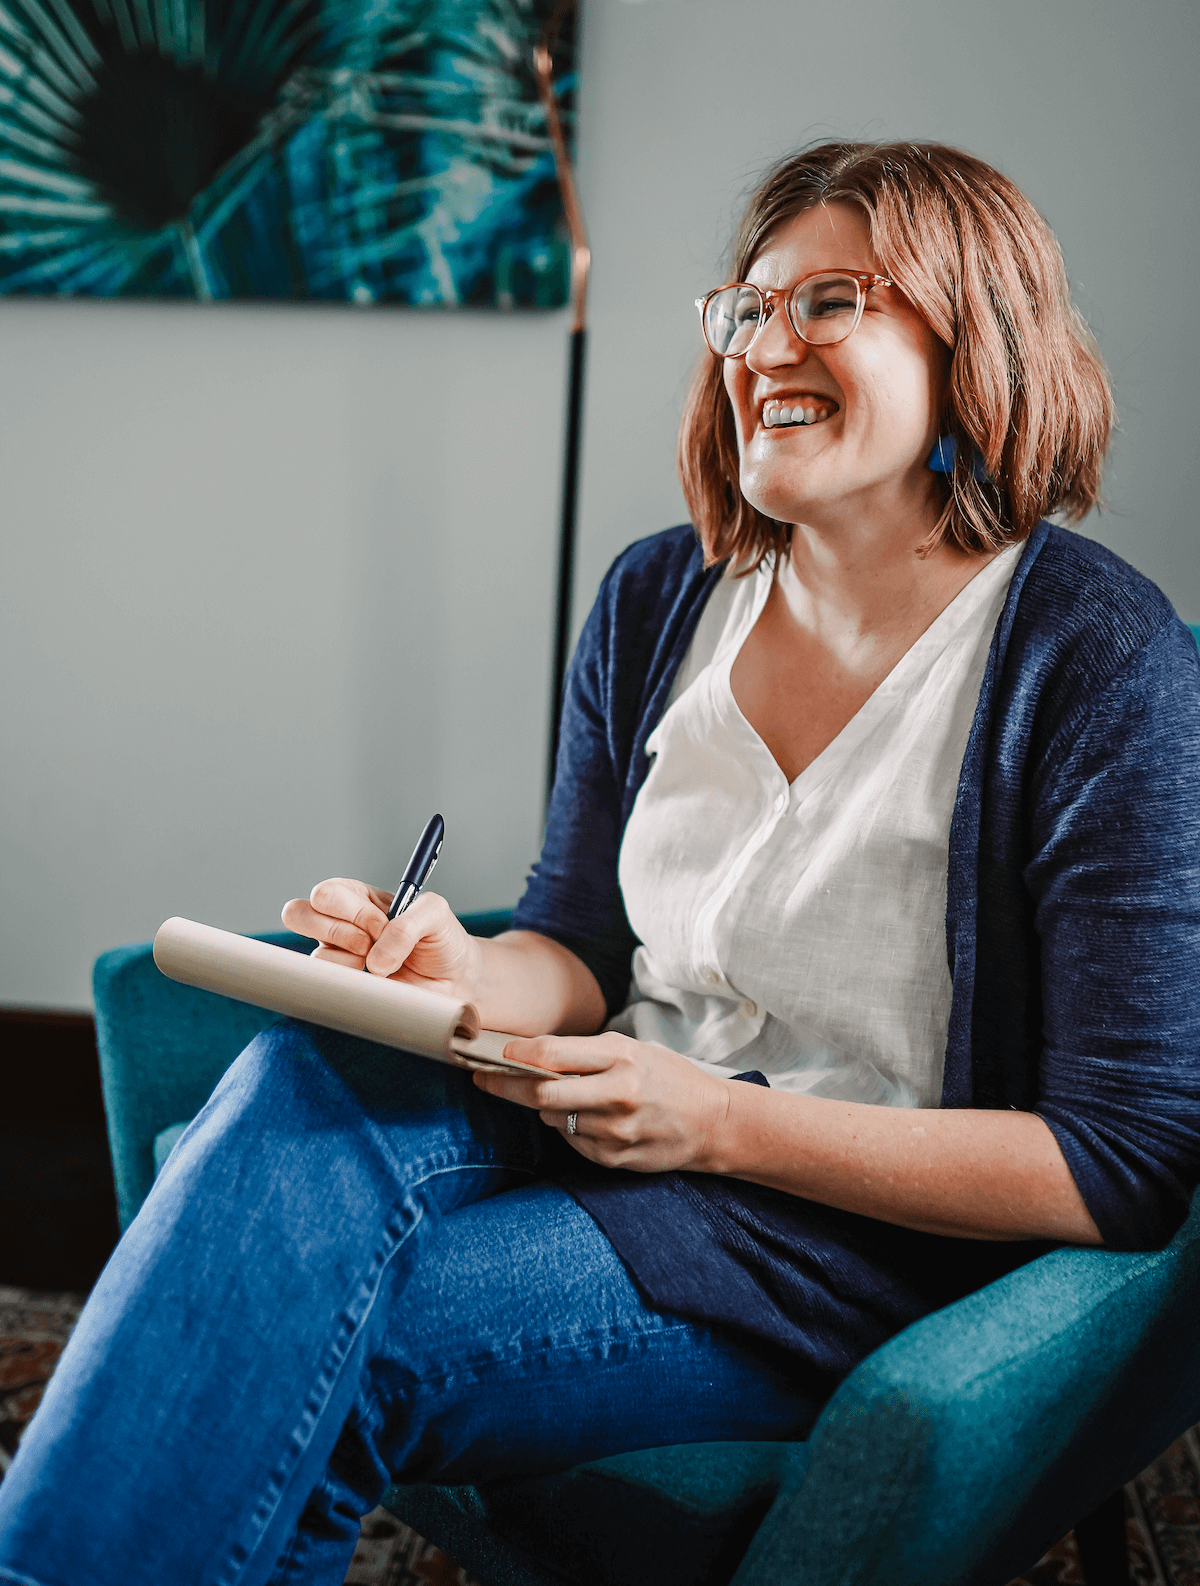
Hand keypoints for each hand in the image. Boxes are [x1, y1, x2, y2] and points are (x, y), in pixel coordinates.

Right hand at [281, 882, 481, 1002]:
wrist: (455, 979)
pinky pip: (328, 986)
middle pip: (297, 914)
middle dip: (336, 931)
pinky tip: (378, 983)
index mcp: (357, 898)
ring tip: (383, 967)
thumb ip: (407, 924)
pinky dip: (354, 985)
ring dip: (351, 962)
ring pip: (315, 956)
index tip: (384, 925)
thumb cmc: (443, 939)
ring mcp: (339, 957)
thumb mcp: (435, 913)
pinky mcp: (345, 987)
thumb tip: (374, 960)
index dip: (353, 911)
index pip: (326, 894)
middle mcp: (341, 925)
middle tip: (369, 944)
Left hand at [472, 1031, 732, 1173]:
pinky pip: (571, 1141)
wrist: (711, 1122)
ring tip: (556, 1095)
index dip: (513, 1055)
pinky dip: (569, 1127)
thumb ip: (583, 1051)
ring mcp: (614, 1132)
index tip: (491, 1054)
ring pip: (552, 1118)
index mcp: (621, 1058)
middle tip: (484, 1078)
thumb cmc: (667, 1077)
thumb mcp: (632, 1049)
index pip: (549, 1055)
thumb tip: (527, 1054)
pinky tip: (587, 1118)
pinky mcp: (613, 1158)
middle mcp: (617, 1095)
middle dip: (506, 1086)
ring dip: (544, 1106)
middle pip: (540, 1093)